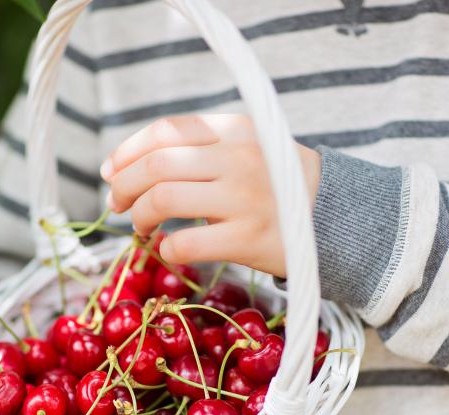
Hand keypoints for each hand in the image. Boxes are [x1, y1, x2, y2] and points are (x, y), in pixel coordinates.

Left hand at [100, 114, 320, 277]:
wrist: (337, 216)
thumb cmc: (278, 185)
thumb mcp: (248, 149)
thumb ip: (201, 149)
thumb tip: (131, 165)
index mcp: (234, 131)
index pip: (166, 131)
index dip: (128, 151)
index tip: (111, 172)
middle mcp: (238, 158)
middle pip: (157, 164)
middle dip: (125, 186)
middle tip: (119, 204)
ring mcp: (244, 198)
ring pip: (165, 199)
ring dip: (141, 216)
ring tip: (142, 227)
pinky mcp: (249, 238)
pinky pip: (187, 242)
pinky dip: (167, 248)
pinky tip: (169, 249)